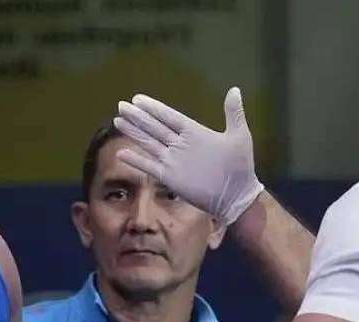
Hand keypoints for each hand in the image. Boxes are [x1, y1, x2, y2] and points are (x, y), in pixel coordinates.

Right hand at [114, 87, 263, 225]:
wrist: (236, 195)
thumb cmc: (240, 166)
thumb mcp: (239, 136)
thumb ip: (233, 113)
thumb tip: (235, 89)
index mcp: (194, 132)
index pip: (169, 116)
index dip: (154, 108)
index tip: (138, 98)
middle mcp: (180, 144)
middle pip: (154, 127)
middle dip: (138, 117)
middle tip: (121, 105)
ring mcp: (174, 161)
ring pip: (149, 143)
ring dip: (134, 133)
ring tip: (118, 121)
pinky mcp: (170, 177)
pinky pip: (150, 166)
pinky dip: (136, 160)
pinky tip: (121, 153)